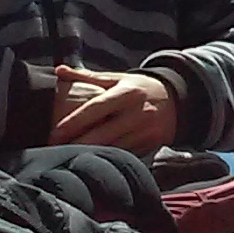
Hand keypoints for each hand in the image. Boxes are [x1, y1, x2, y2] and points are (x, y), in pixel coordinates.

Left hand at [49, 65, 180, 152]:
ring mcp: (146, 131)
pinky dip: (109, 158)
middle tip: (55, 150)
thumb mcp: (118, 78)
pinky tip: (94, 162)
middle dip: (77, 144)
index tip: (54, 133)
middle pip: (102, 134)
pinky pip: (125, 155)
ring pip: (113, 148)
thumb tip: (59, 69)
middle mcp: (138, 112)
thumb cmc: (140, 88)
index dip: (74, 121)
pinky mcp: (152, 145)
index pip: (96, 108)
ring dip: (91, 154)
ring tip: (69, 158)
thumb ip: (88, 76)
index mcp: (127, 93)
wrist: (179, 99)